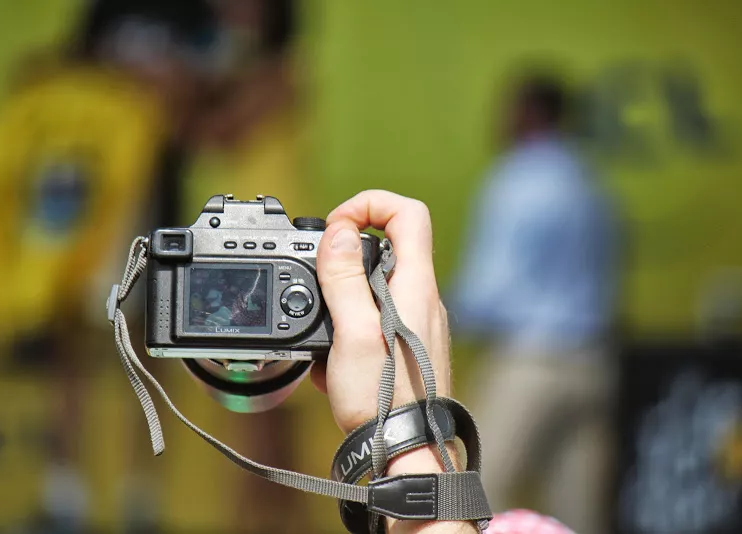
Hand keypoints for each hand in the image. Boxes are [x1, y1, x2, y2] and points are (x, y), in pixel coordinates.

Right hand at [313, 190, 476, 533]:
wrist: (409, 453)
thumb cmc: (386, 399)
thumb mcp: (352, 332)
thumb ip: (344, 278)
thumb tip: (338, 232)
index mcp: (415, 285)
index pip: (408, 214)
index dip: (370, 205)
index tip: (336, 226)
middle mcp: (423, 299)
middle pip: (386, 248)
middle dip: (344, 260)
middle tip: (318, 283)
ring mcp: (417, 323)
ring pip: (375, 288)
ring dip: (342, 302)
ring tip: (323, 335)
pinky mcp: (407, 347)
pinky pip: (374, 321)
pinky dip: (349, 330)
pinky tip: (331, 363)